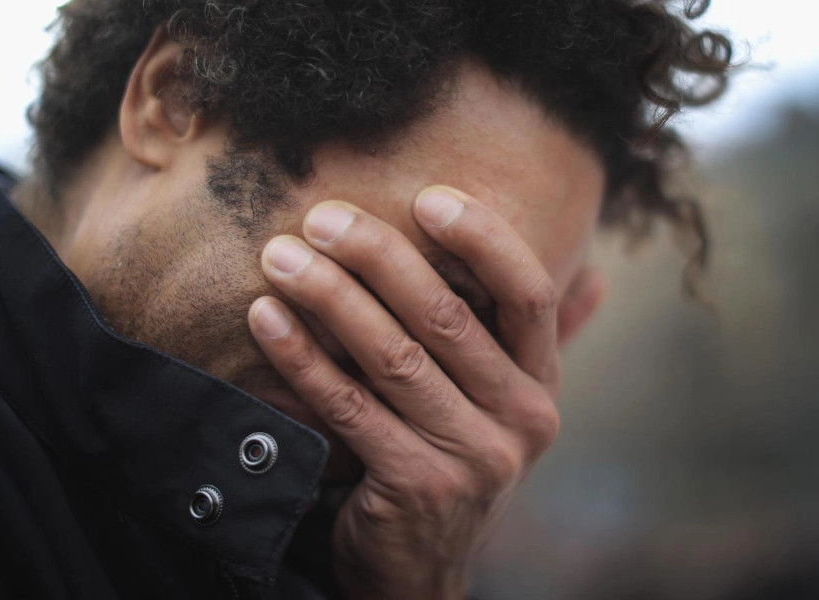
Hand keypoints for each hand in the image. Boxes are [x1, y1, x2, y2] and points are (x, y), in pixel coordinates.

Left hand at [248, 186, 561, 598]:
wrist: (423, 568)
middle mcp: (521, 419)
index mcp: (541, 385)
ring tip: (279, 257)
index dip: (482, 238)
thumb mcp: (501, 406)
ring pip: (391, 356)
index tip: (427, 196)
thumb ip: (531, 343)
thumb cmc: (453, 459)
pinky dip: (302, 358)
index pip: (528, 294)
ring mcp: (473, 458)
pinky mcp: (417, 486)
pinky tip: (266, 319)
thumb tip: (599, 278)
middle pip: (447, 316)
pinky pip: (348, 407)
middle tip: (321, 217)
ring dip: (328, 297)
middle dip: (377, 254)